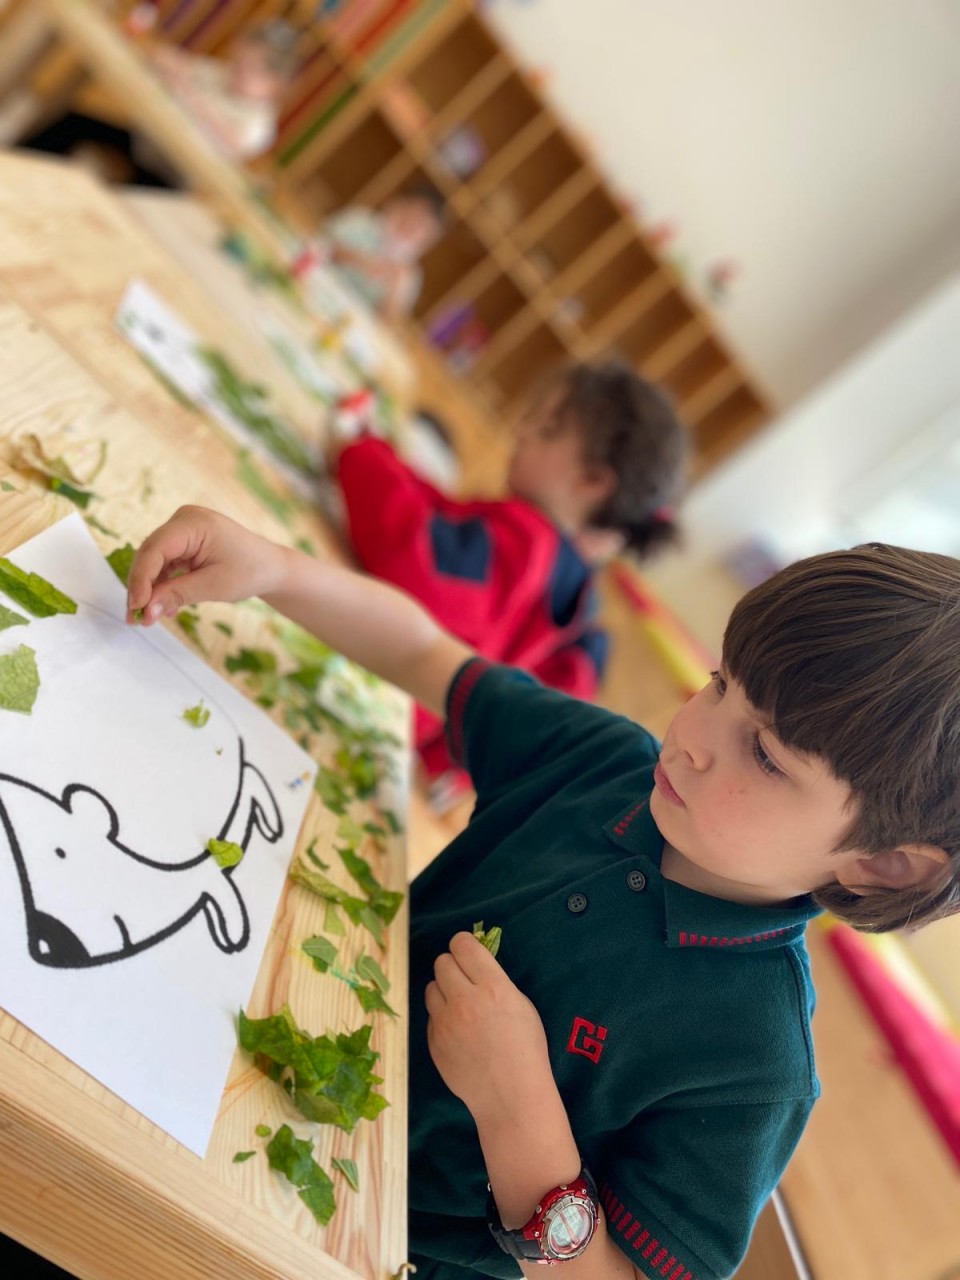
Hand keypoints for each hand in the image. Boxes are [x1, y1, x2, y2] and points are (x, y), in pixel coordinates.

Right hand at [127, 505, 289, 624]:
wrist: (270, 567)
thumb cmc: (250, 571)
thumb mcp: (213, 586)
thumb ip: (176, 595)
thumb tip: (145, 610)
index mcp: (194, 523)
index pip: (155, 550)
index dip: (141, 579)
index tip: (135, 607)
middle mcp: (184, 520)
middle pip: (150, 554)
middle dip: (142, 588)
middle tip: (136, 618)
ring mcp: (183, 529)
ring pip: (154, 561)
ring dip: (150, 589)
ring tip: (148, 618)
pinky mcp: (184, 542)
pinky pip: (165, 563)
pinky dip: (163, 585)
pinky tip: (165, 608)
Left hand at [425, 932, 552, 1124]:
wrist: (510, 1096)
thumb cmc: (526, 1050)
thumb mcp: (522, 1005)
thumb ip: (496, 982)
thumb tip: (476, 966)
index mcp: (492, 987)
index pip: (463, 946)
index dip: (463, 944)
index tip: (466, 949)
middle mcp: (465, 1000)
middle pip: (442, 962)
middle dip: (452, 966)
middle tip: (463, 979)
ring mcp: (445, 1022)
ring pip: (431, 988)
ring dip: (443, 991)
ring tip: (458, 1005)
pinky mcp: (433, 1042)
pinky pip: (430, 1017)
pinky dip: (441, 1018)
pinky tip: (457, 1032)